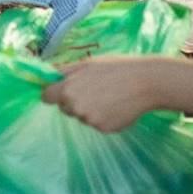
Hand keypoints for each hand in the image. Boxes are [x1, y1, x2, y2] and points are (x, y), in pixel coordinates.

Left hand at [43, 56, 167, 132]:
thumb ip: (63, 72)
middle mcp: (75, 107)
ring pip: (82, 116)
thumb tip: (47, 76)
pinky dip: (104, 117)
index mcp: (67, 89)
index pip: (47, 97)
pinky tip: (116, 105)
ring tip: (109, 95)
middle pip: (65, 108)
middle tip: (94, 88)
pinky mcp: (103, 129)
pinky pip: (97, 123)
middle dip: (73, 100)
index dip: (53, 93)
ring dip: (90, 108)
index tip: (60, 90)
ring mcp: (89, 121)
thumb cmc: (115, 68)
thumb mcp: (87, 63)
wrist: (145, 82)